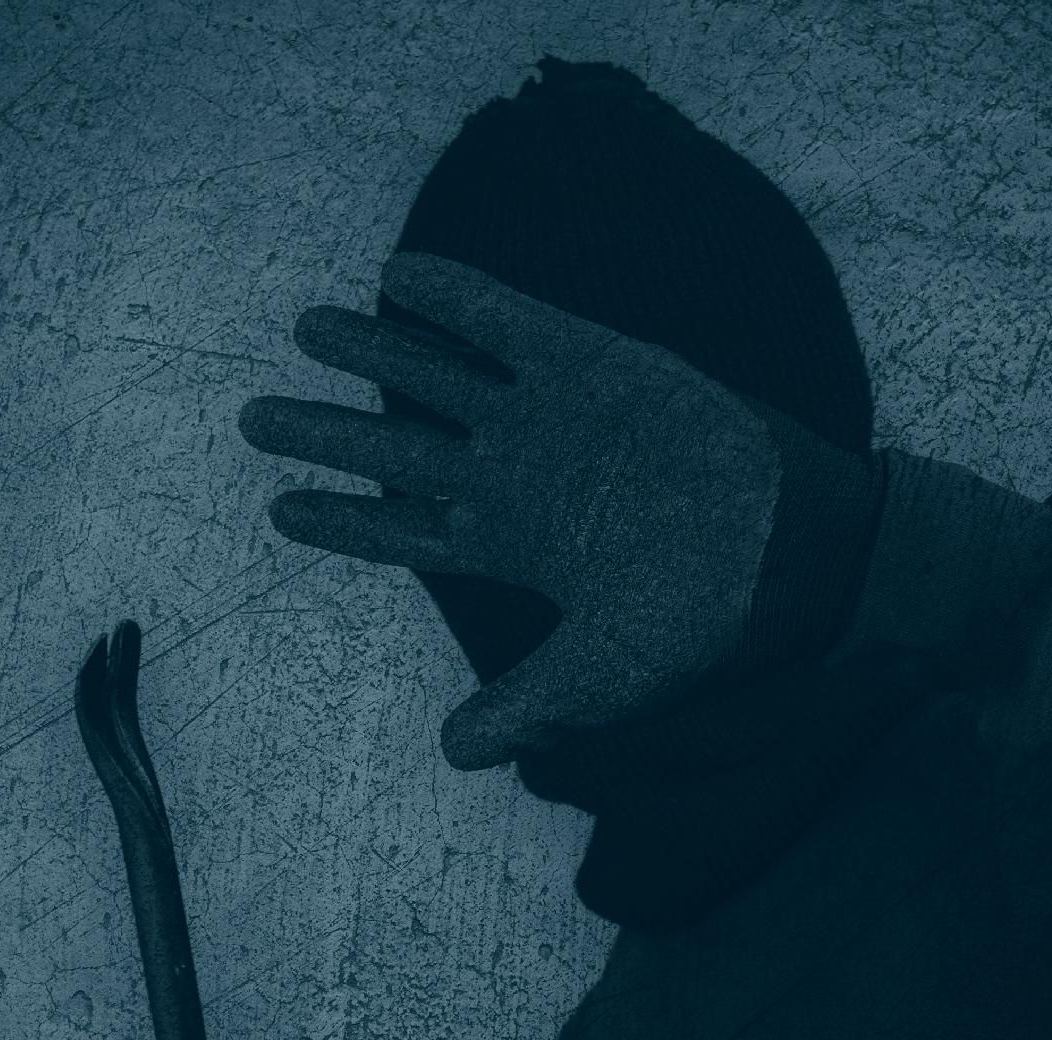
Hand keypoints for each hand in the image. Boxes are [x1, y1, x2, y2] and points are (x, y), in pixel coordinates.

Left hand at [240, 252, 782, 769]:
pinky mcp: (595, 364)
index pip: (406, 531)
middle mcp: (520, 477)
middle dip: (328, 432)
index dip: (344, 521)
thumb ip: (528, 708)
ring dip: (375, 351)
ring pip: (440, 375)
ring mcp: (553, 417)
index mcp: (513, 548)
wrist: (796, 552)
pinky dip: (457, 299)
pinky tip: (399, 275)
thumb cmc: (707, 623)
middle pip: (400, 448)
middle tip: (254, 417)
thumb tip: (456, 752)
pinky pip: (510, 323)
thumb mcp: (606, 678)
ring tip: (308, 326)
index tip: (281, 511)